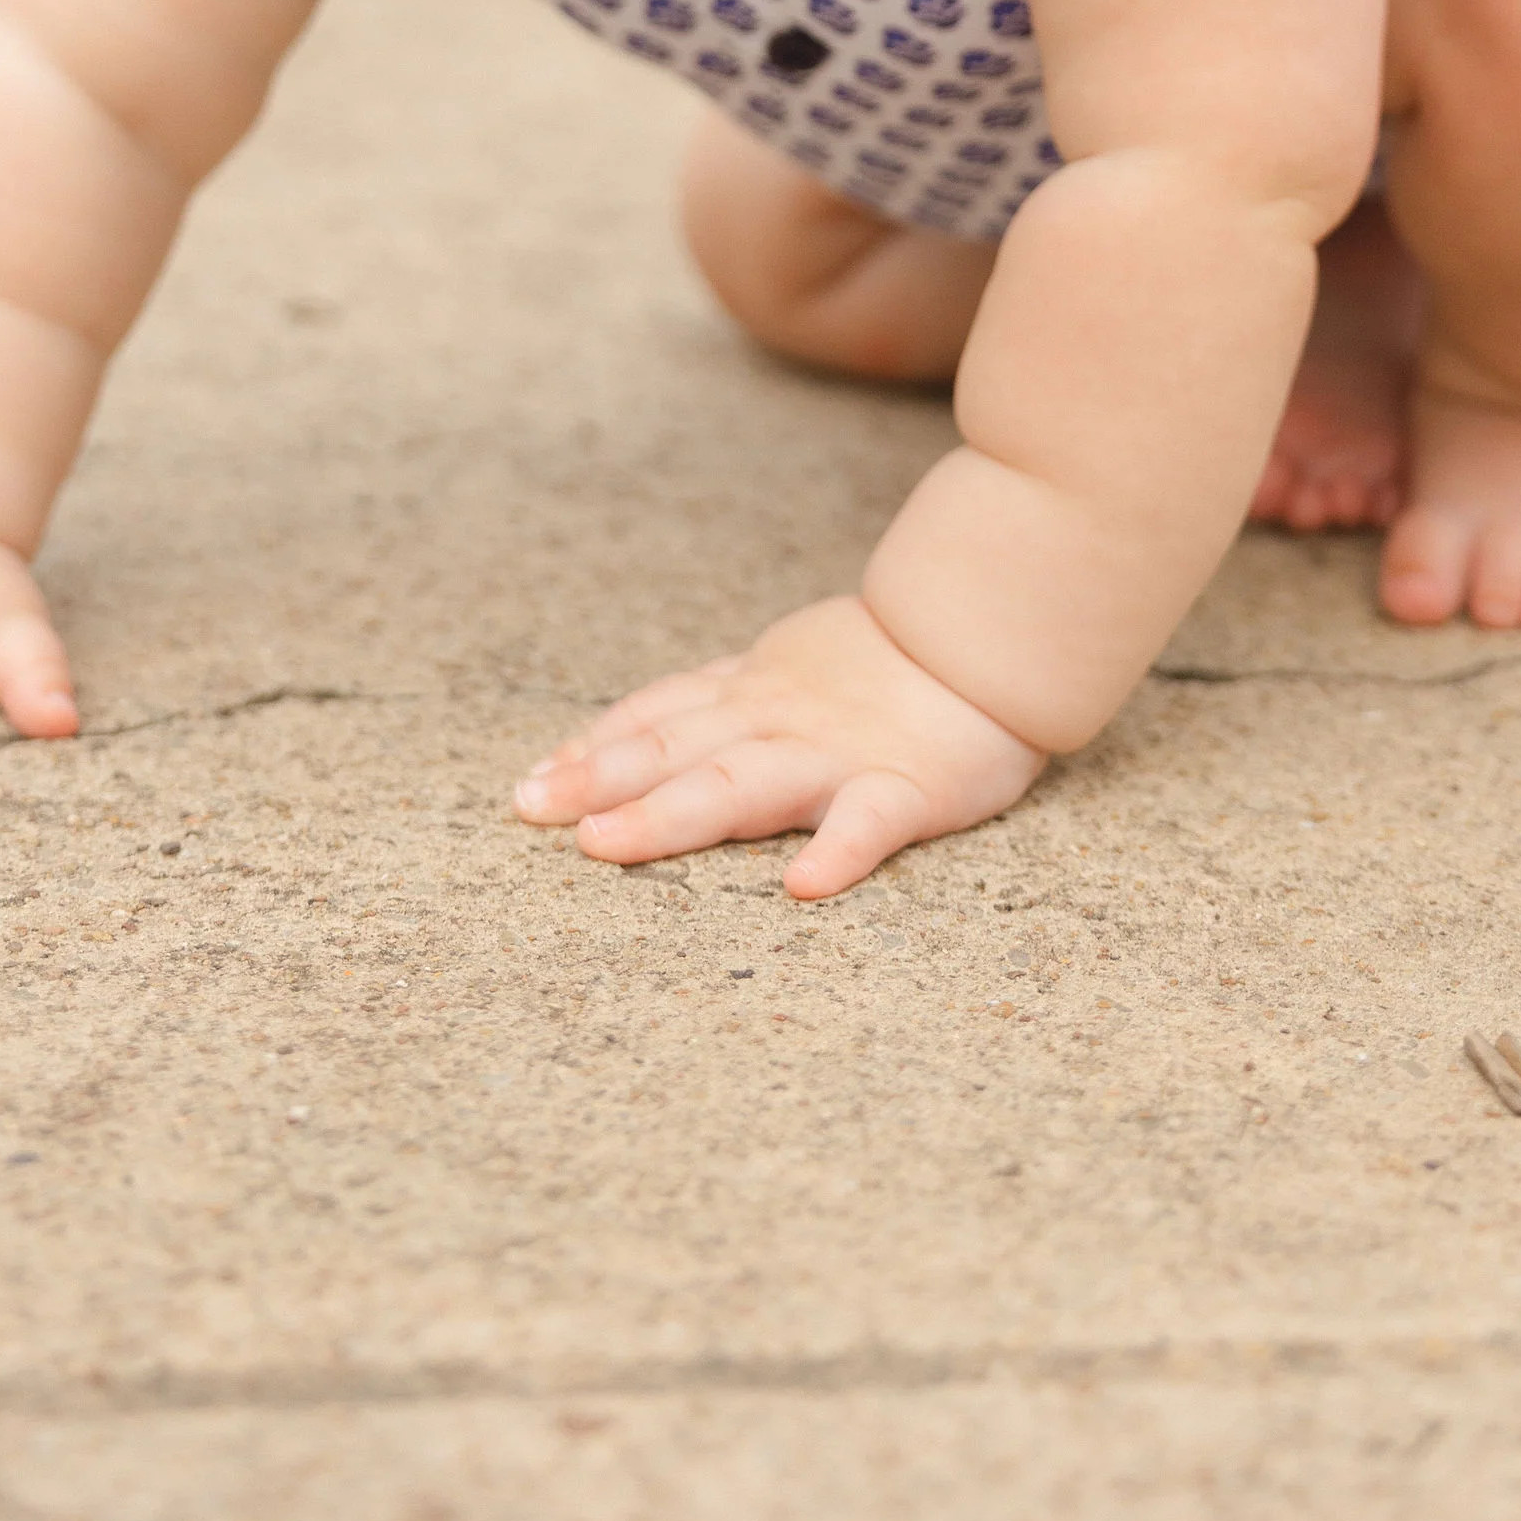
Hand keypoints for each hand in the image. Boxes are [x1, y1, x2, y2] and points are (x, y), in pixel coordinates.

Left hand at [514, 594, 1045, 897]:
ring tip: (609, 845)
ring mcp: (838, 754)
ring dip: (671, 814)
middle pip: (677, 750)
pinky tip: (804, 887)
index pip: (658, 717)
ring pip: (744, 786)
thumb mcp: (784, 665)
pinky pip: (869, 823)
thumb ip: (716, 700)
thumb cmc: (884, 664)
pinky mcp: (907, 790)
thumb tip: (628, 734)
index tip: (530, 783)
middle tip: (530, 811)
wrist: (991, 633)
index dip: (592, 748)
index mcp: (753, 694)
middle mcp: (779, 721)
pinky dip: (837, 853)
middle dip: (599, 782)